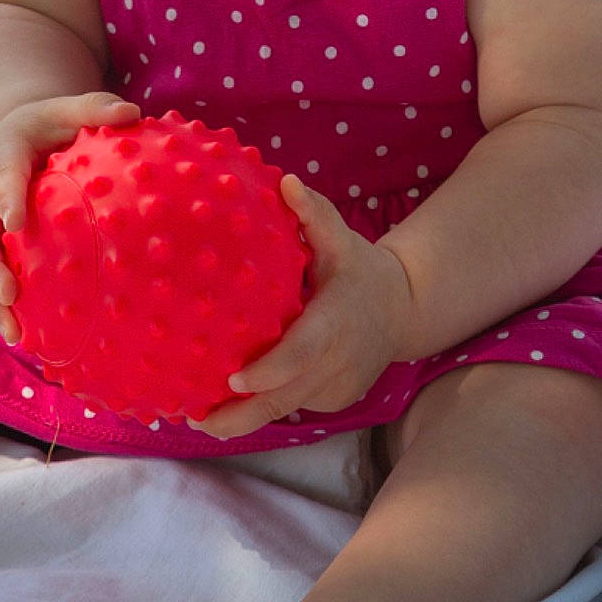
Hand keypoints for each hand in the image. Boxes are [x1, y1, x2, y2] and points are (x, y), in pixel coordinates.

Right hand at [0, 91, 140, 345]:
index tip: (16, 223)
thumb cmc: (52, 124)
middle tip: (9, 296)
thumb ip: (96, 107)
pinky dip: (4, 309)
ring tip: (15, 335)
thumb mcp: (68, 108)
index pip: (1, 175)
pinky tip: (30, 339)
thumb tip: (133, 114)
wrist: (15, 137)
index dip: (5, 197)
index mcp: (2, 155)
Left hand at [186, 174, 414, 439]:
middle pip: (287, 397)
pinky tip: (225, 407)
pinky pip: (294, 404)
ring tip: (198, 419)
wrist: (404, 311)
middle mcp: (338, 361)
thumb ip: (315, 214)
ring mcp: (337, 387)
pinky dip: (263, 407)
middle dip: (243, 415)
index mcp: (336, 322)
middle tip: (197, 419)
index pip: (303, 352)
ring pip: (287, 408)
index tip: (234, 379)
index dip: (270, 370)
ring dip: (244, 419)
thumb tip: (287, 182)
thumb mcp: (344, 238)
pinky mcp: (334, 400)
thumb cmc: (361, 270)